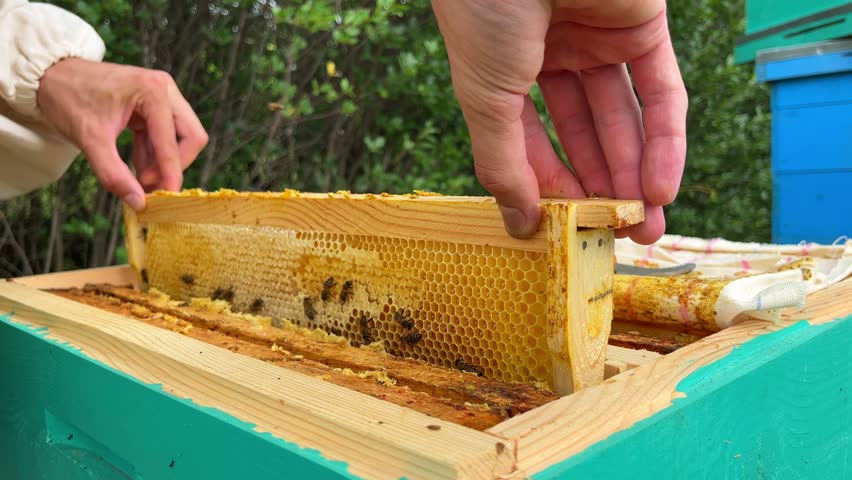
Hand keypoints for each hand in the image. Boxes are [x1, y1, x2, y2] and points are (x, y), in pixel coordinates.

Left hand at [37, 58, 207, 209]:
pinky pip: (166, 136)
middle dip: (173, 165)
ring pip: (181, 138)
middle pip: (190, 137)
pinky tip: (137, 168)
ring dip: (163, 162)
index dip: (172, 172)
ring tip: (138, 179)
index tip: (167, 197)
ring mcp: (162, 96)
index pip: (173, 141)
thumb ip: (114, 174)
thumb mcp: (90, 140)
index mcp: (153, 91)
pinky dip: (154, 155)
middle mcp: (165, 90)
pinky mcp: (155, 105)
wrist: (51, 75)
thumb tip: (138, 203)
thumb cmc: (69, 99)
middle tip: (148, 184)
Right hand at [431, 0, 686, 243]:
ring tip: (645, 229)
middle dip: (603, 188)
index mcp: (510, 72)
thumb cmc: (483, 10)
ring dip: (637, 176)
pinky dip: (665, 140)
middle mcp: (556, 57)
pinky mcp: (643, 25)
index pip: (535, 142)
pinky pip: (662, 91)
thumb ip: (503, 163)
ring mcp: (602, 40)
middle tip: (617, 240)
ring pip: (626, 121)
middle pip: (587, 136)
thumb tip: (518, 225)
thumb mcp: (485, 98)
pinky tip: (659, 188)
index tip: (565, 234)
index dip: (550, 188)